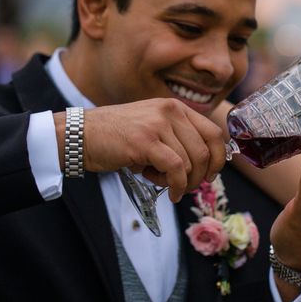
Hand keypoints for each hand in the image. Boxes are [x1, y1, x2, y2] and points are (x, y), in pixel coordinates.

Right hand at [56, 98, 225, 201]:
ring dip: (182, 182)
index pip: (214, 133)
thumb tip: (205, 166)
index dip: (218, 158)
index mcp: (176, 108)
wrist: (81, 135)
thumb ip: (178, 140)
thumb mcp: (154, 129)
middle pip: (205, 151)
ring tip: (164, 184)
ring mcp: (158, 124)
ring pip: (191, 162)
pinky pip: (176, 169)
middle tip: (186, 188)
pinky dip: (177, 186)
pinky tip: (169, 193)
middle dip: (200, 176)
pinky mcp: (145, 141)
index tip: (211, 174)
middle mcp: (171, 111)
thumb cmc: (118, 137)